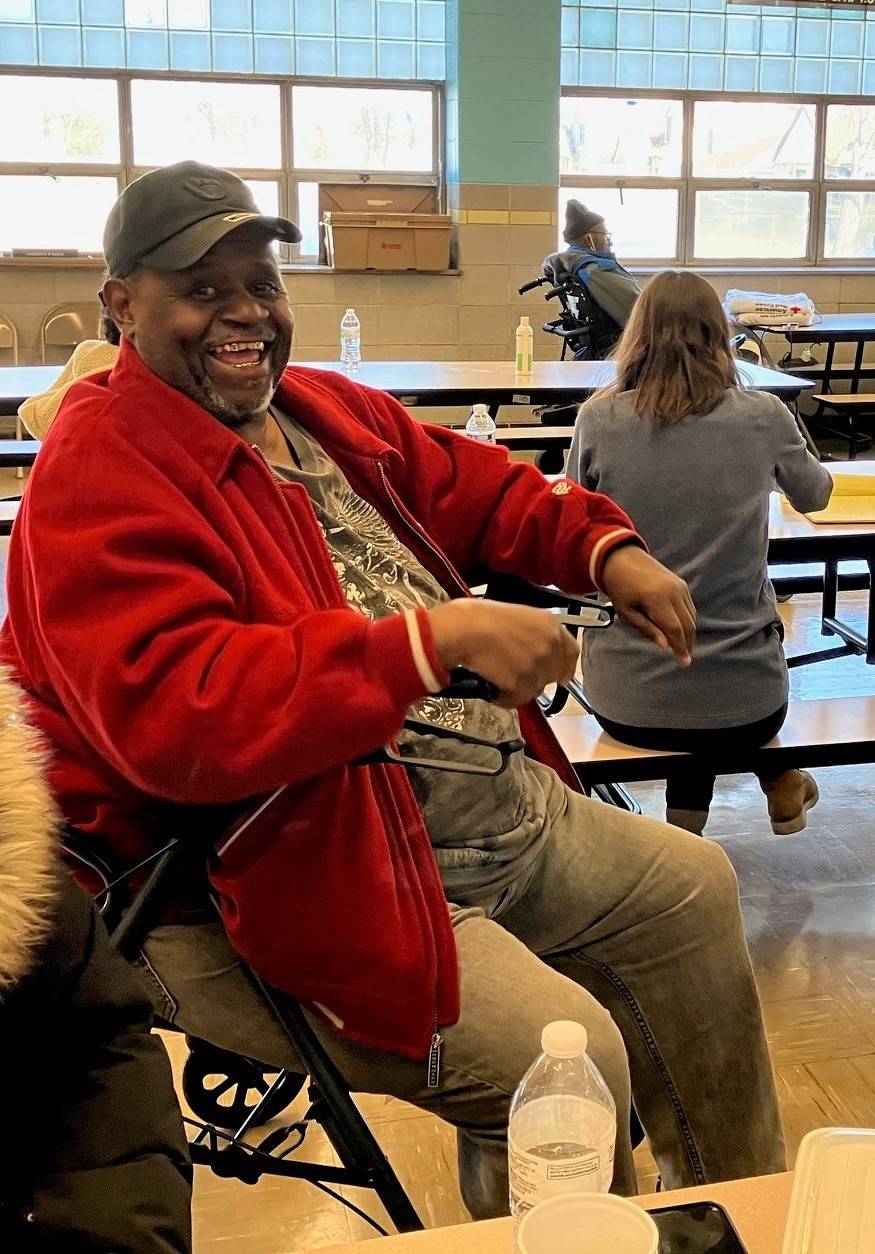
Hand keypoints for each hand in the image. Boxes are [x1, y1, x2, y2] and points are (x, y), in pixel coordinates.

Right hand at [428, 599, 578, 708]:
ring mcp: (537, 665)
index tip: (560, 676)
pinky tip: (493, 684)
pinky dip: (504, 697)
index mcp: (551, 625)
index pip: (571, 653)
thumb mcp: (519, 616)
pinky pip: (517, 699)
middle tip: (514, 672)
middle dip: (535, 677)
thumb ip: (537, 634)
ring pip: (534, 689)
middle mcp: (549, 645)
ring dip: (518, 687)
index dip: (565, 667)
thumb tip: (540, 651)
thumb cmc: (481, 618)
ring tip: (498, 675)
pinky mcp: (522, 682)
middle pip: (552, 674)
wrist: (464, 629)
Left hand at [600, 545, 695, 665]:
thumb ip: (647, 629)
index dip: (681, 648)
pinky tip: (680, 630)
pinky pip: (689, 607)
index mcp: (657, 599)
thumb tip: (666, 646)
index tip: (684, 663)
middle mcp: (673, 592)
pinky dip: (687, 620)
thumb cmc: (620, 588)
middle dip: (688, 643)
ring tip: (682, 647)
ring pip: (691, 616)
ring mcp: (679, 586)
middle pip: (688, 624)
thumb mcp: (626, 613)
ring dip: (689, 633)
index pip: (675, 629)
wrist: (622, 559)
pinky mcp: (681, 584)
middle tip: (685, 659)